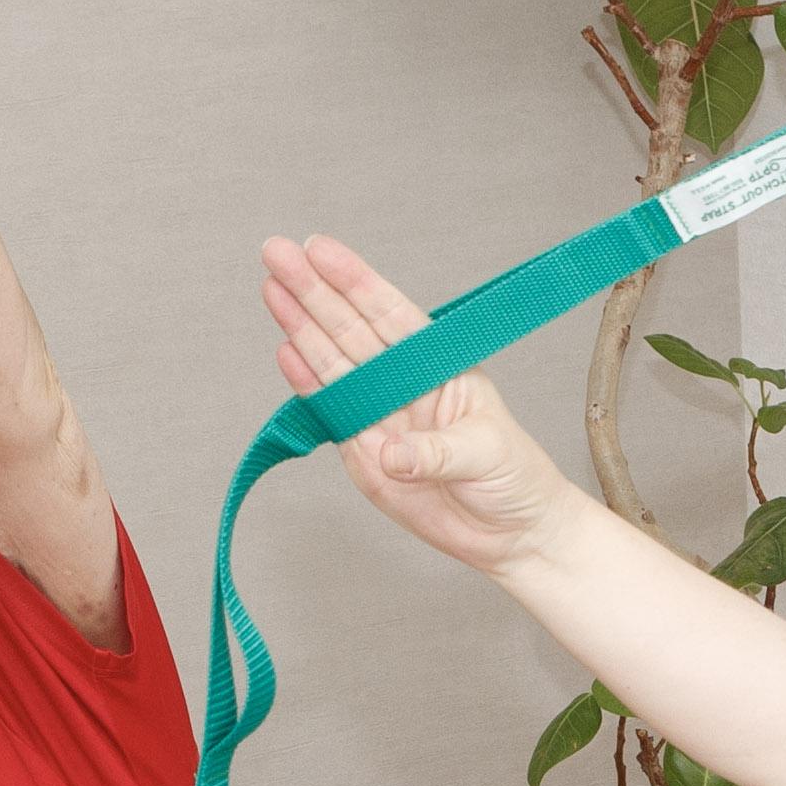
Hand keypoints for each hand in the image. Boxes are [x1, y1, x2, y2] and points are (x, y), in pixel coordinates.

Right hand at [262, 237, 580, 573]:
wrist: (510, 534)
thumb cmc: (514, 478)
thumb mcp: (486, 453)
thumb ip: (436, 452)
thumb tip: (391, 454)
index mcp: (438, 365)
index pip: (390, 314)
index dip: (355, 281)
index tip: (320, 250)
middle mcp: (403, 384)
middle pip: (350, 330)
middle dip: (312, 291)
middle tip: (276, 254)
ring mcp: (380, 416)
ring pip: (333, 363)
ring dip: (300, 327)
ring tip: (271, 289)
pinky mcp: (364, 454)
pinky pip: (331, 414)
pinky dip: (306, 385)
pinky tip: (285, 352)